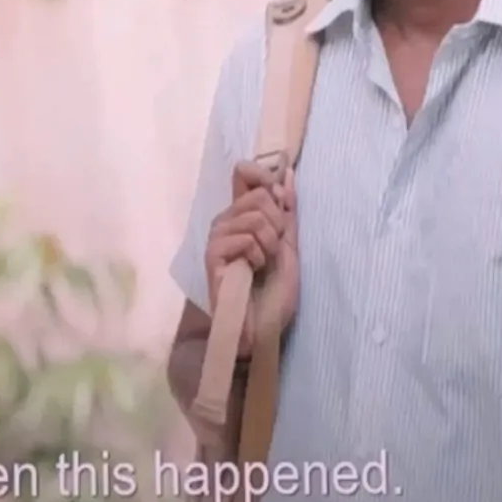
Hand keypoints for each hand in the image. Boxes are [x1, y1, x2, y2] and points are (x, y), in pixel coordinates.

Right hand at [203, 158, 299, 356]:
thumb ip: (287, 210)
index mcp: (242, 215)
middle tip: (273, 249)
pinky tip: (251, 271)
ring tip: (263, 263)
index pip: (243, 173)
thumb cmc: (275, 291)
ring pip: (254, 217)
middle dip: (277, 224)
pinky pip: (244, 238)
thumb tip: (287, 172)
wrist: (264, 328)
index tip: (280, 201)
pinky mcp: (212, 256)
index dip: (263, 176)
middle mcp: (225, 222)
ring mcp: (216, 238)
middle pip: (258, 196)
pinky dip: (257, 256)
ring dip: (269, 243)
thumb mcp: (289, 245)